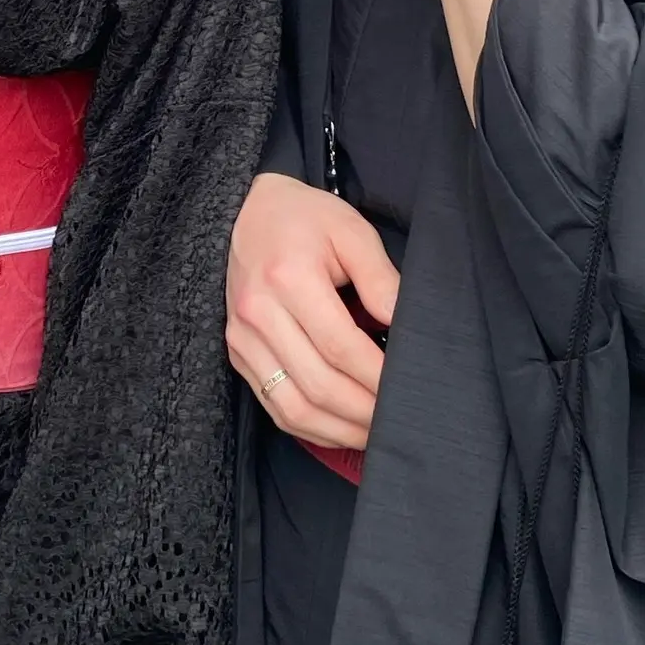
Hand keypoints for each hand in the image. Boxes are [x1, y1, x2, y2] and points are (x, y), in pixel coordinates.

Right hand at [226, 172, 399, 450]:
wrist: (247, 211)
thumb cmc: (305, 219)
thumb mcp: (351, 231)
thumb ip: (381, 278)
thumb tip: (406, 328)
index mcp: (289, 277)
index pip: (340, 346)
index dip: (377, 376)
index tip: (407, 387)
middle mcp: (259, 313)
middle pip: (317, 384)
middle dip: (364, 412)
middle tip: (398, 419)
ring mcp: (242, 337)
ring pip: (292, 407)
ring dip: (338, 429)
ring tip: (374, 433)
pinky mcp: (237, 353)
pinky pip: (274, 406)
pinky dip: (310, 427)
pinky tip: (340, 427)